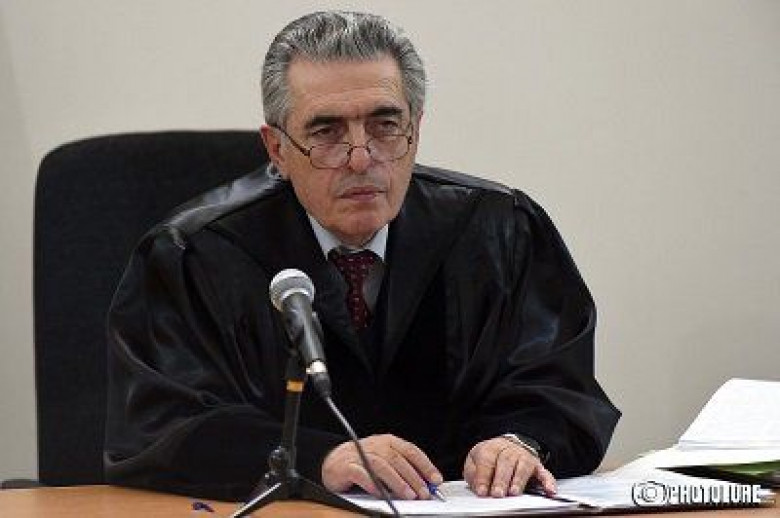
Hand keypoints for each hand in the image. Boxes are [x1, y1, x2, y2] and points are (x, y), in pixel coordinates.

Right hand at [321, 434, 442, 499]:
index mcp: (388, 442)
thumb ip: (403, 470)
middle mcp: (376, 446)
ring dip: (397, 481)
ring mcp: (361, 455)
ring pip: (381, 466)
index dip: (425, 465)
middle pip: (398, 460)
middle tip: (424, 492)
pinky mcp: (346, 466)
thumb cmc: (364, 462)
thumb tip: (425, 484)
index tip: (436, 480)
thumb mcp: (386, 461)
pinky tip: (380, 493)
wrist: (333, 461)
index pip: (411, 451)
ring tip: (408, 495)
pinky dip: (372, 483)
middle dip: (413, 477)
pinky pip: (361, 474)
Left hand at [463, 436, 555, 497]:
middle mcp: (508, 450)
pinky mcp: (537, 466)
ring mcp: (524, 457)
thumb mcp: (475, 461)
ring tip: (514, 492)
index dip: (483, 476)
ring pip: (523, 466)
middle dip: (501, 479)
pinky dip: (548, 481)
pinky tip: (549, 490)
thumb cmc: (490, 458)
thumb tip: (478, 486)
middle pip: (505, 462)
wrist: (508, 445)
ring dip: (519, 480)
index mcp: (491, 448)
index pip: (487, 460)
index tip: (482, 491)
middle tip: (497, 494)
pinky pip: (544, 473)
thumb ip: (473, 473)